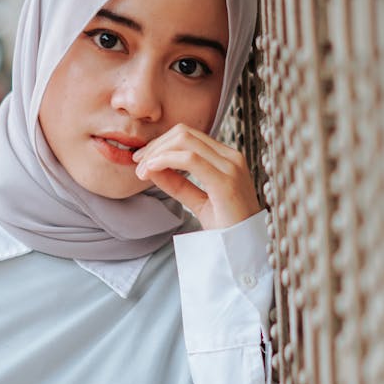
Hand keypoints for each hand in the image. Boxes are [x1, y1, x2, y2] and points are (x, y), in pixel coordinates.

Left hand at [132, 123, 260, 230]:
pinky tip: (151, 169)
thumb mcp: (198, 201)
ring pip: (185, 141)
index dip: (161, 143)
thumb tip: (152, 168)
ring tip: (142, 170)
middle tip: (137, 163)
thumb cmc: (227, 228)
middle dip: (156, 145)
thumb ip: (178, 184)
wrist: (245, 250)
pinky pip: (190, 159)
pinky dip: (165, 160)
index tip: (142, 159)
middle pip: (184, 133)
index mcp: (227, 158)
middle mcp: (231, 157)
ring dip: (156, 153)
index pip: (189, 136)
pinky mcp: (225, 181)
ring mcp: (230, 167)